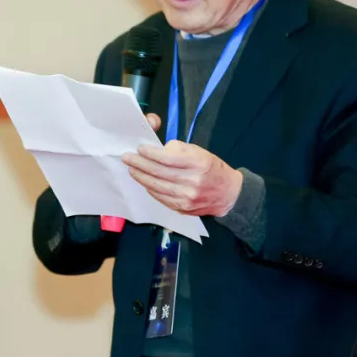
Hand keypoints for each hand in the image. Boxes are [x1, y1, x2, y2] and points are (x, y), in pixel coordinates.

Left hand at [123, 117, 243, 216]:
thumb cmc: (212, 169)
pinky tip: (144, 182)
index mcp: (198, 164)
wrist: (228, 194)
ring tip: (132, 169)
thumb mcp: (200, 153)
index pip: (169, 158)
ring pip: (157, 187)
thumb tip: (159, 151)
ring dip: (141, 177)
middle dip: (140, 164)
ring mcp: (187, 197)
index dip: (151, 154)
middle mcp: (192, 182)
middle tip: (127, 158)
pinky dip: (151, 189)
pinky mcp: (183, 208)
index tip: (140, 149)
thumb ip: (179, 150)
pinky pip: (161, 198)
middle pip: (159, 173)